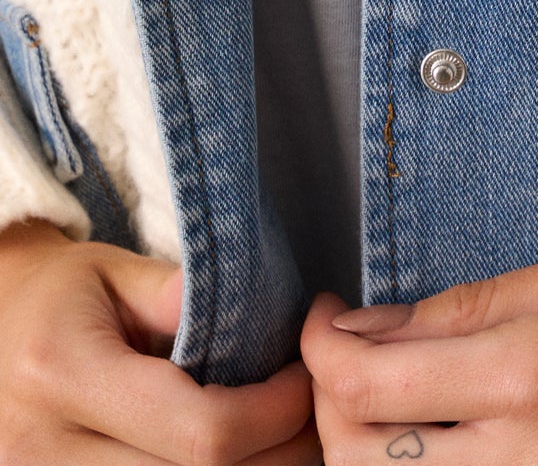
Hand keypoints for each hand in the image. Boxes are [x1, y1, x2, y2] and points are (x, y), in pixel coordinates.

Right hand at [0, 217, 318, 463]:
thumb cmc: (63, 295)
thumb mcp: (116, 270)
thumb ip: (184, 293)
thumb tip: (259, 315)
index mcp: (62, 375)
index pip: (200, 431)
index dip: (273, 412)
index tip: (306, 376)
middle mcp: (44, 453)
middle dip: (275, 452)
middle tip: (312, 411)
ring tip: (279, 433)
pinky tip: (237, 454)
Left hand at [302, 238, 537, 463]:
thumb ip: (461, 307)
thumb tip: (363, 326)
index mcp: (532, 373)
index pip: (374, 382)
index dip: (322, 348)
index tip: (325, 317)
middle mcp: (528, 455)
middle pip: (364, 458)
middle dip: (330, 405)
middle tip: (343, 357)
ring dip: (363, 452)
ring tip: (378, 401)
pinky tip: (420, 442)